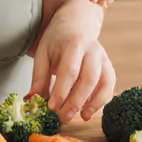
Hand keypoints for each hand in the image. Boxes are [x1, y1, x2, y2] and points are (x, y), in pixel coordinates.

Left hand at [27, 0, 114, 122]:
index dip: (61, 91)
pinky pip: (109, 85)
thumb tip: (32, 101)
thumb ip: (39, 77)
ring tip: (79, 117)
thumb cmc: (57, 40)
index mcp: (73, 43)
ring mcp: (103, 58)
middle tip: (63, 117)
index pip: (69, 70)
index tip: (52, 108)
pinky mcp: (108, 66)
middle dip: (76, 101)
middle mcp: (92, 49)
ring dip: (92, 103)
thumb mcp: (43, 53)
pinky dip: (101, 101)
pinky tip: (88, 111)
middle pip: (88, 78)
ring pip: (103, 82)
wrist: (76, 23)